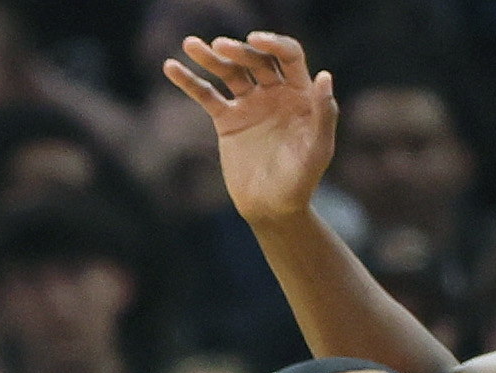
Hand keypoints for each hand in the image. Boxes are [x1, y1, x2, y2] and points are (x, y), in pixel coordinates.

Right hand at [162, 31, 336, 223]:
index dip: (273, 43)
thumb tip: (324, 75)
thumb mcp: (318, 150)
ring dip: (210, 57)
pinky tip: (171, 67)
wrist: (272, 209)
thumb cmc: (301, 182)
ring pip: (229, 72)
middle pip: (255, 60)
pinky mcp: (228, 120)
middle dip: (239, 51)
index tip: (254, 40)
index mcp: (300, 94)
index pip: (288, 56)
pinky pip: (207, 95)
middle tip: (221, 47)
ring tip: (191, 44)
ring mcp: (250, 104)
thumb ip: (324, 114)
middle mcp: (275, 93)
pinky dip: (190, 81)